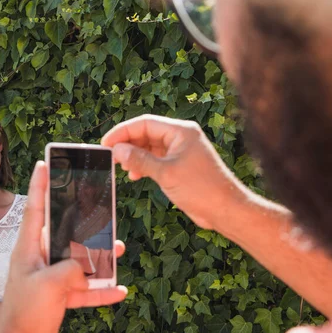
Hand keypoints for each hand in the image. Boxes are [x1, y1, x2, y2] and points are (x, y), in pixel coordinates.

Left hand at [0, 162, 127, 332]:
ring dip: (99, 257)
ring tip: (120, 249)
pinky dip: (100, 289)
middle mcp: (39, 258)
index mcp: (29, 248)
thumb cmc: (25, 314)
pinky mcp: (59, 295)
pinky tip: (119, 290)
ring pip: (79, 259)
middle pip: (64, 231)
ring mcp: (50, 276)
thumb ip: (73, 270)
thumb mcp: (50, 286)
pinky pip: (85, 287)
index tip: (44, 163)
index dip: (40, 184)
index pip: (35, 208)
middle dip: (83, 220)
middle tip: (99, 206)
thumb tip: (89, 267)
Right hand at [101, 114, 242, 229]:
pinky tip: (135, 175)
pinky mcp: (180, 165)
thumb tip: (118, 150)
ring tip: (123, 169)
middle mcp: (181, 137)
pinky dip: (144, 165)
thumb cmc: (201, 188)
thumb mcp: (165, 173)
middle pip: (146, 133)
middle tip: (111, 157)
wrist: (225, 209)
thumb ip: (140, 160)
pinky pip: (156, 159)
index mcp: (181, 131)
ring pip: (150, 147)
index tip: (106, 142)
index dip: (123, 131)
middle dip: (128, 145)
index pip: (145, 123)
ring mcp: (180, 151)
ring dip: (135, 156)